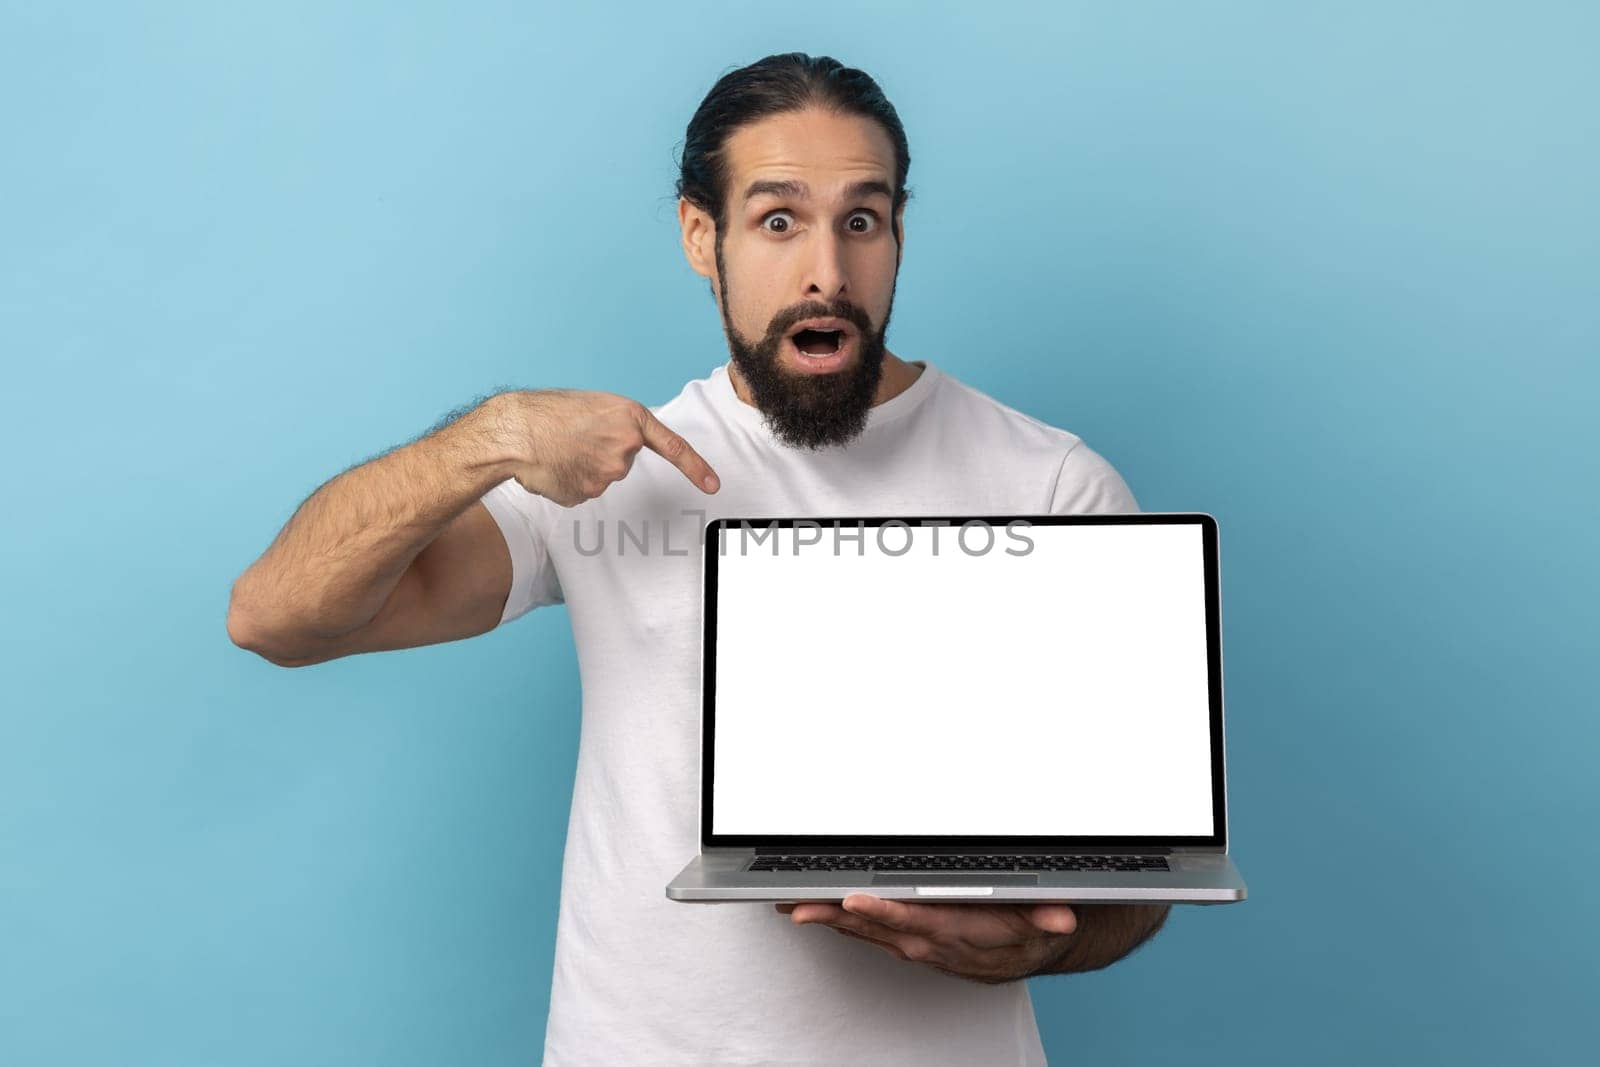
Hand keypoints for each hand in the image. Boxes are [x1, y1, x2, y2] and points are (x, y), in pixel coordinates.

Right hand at [495, 388, 719, 505]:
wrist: (515, 431)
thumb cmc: (547, 413)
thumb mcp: (594, 406)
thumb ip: (617, 426)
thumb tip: (619, 449)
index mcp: (631, 419)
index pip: (674, 448)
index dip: (696, 468)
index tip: (713, 485)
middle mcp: (625, 449)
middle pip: (623, 460)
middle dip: (602, 451)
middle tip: (575, 436)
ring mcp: (608, 475)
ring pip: (602, 476)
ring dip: (583, 466)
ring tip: (560, 448)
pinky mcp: (588, 494)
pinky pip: (584, 489)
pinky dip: (569, 480)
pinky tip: (554, 465)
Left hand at [777, 893, 1077, 983]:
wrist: (1031, 949)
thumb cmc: (1029, 927)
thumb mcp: (1045, 921)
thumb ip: (1047, 918)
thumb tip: (1059, 918)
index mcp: (964, 934)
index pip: (921, 922)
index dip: (888, 913)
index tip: (857, 901)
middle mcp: (936, 943)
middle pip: (882, 930)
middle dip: (840, 919)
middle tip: (804, 905)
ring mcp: (921, 946)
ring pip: (870, 934)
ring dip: (832, 922)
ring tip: (797, 906)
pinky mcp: (912, 943)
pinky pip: (872, 936)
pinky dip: (844, 924)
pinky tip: (819, 913)